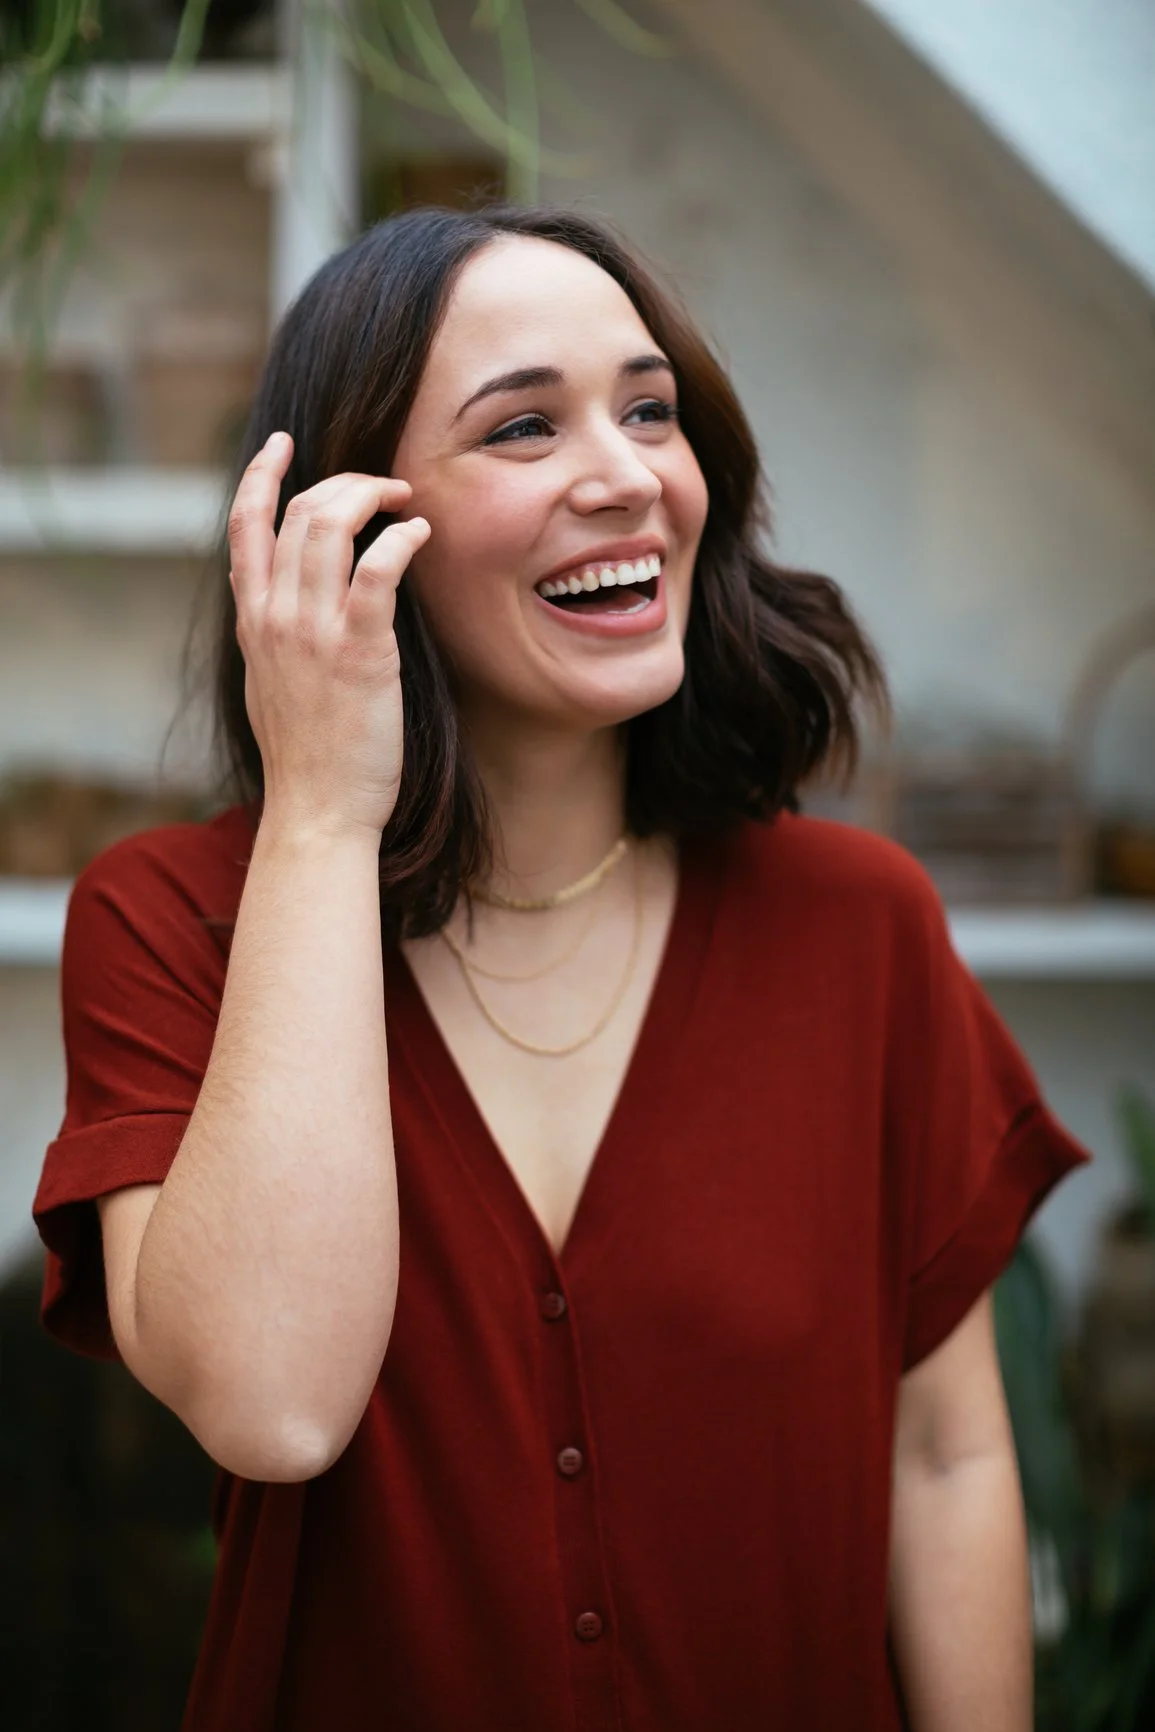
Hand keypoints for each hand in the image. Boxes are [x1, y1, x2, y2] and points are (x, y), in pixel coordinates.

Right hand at [227, 431, 430, 842]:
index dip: (262, 476)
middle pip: (296, 513)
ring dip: (373, 497)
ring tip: (406, 500)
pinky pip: (377, 569)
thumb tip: (289, 607)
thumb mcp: (270, 684)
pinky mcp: (358, 651)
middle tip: (384, 483)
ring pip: (331, 527)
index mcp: (254, 622)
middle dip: (343, 482)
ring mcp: (313, 632)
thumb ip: (276, 636)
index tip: (284, 445)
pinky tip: (419, 533)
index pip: (245, 527)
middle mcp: (276, 617)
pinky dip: (400, 538)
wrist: (318, 809)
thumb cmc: (307, 756)